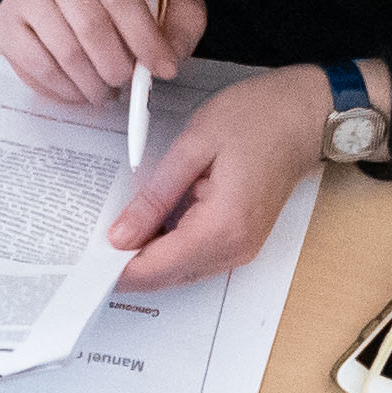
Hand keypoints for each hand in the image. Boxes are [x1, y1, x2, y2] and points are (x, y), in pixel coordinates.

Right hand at [0, 0, 199, 108]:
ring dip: (93, 85)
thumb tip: (169, 54)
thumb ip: (183, 18)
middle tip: (128, 84)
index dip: (145, 38)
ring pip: (65, 53)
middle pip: (90, 28)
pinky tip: (81, 92)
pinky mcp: (7, 23)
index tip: (164, 69)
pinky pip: (36, 68)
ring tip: (107, 92)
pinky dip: (65, 90)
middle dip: (117, 67)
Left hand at [107, 69, 318, 290]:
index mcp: (221, 227)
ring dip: (145, 258)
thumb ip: (155, 196)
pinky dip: (166, 248)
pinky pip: (194, 257)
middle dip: (126, 266)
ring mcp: (241, 249)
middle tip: (88, 245)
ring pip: (178, 271)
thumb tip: (120, 236)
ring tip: (113, 230)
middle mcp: (234, 249)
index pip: (155, 268)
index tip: (83, 261)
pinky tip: (146, 224)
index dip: (115, 269)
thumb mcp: (194, 146)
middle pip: (165, 277)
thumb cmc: (259, 118)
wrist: (308, 115)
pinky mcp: (241, 241)